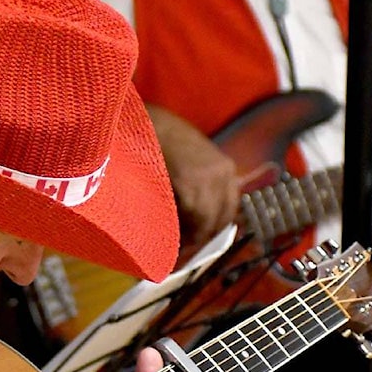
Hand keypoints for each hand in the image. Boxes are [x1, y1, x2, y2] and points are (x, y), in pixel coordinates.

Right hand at [147, 105, 240, 256]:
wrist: (143, 119)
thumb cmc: (160, 139)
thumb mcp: (190, 160)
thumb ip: (199, 185)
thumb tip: (195, 222)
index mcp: (226, 168)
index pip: (228, 211)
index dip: (211, 231)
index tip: (195, 243)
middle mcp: (223, 173)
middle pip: (219, 220)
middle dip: (201, 239)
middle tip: (181, 251)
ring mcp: (208, 178)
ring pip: (204, 223)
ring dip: (188, 238)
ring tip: (171, 246)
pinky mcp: (189, 183)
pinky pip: (188, 217)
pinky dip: (178, 230)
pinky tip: (166, 233)